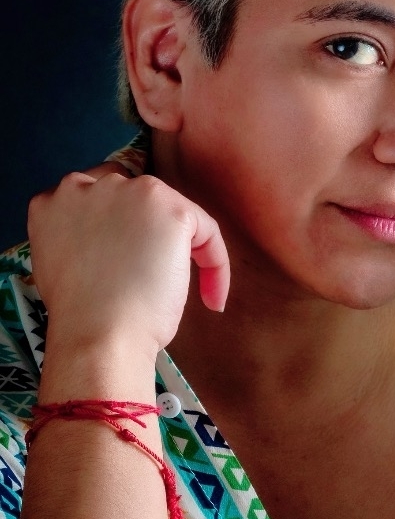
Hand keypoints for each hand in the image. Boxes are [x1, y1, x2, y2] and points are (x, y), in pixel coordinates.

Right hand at [28, 163, 228, 358]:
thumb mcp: (62, 263)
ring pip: (169, 209)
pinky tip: (211, 298)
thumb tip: (110, 244)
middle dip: (147, 229)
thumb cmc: (82, 317)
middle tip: (154, 273)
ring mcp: (132, 192)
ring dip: (177, 244)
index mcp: (55, 199)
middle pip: (134, 195)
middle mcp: (91, 184)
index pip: (97, 194)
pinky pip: (206, 230)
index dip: (118, 224)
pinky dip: (215, 264)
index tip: (131, 259)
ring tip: (178, 289)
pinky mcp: (172, 209)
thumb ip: (80, 239)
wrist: (99, 334)